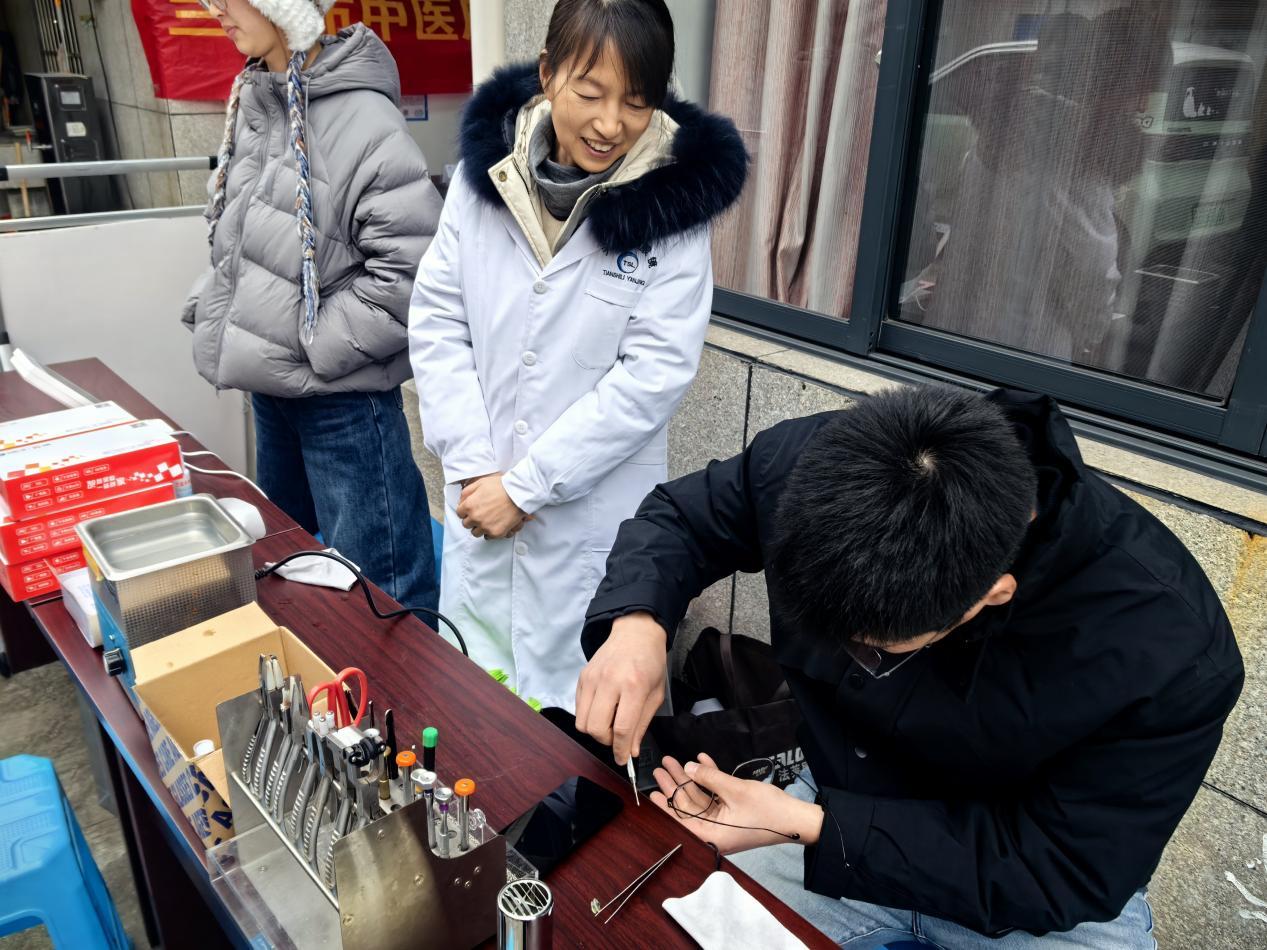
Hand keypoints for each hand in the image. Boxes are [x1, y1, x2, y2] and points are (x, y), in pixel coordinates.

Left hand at [457, 474, 527, 538]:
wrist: (518, 493)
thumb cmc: (501, 486)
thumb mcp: (480, 483)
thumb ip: (467, 492)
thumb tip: (461, 501)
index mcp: (469, 505)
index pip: (460, 513)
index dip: (466, 511)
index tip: (471, 510)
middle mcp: (475, 517)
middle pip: (466, 524)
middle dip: (472, 519)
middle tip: (481, 514)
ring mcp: (485, 526)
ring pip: (475, 533)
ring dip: (479, 527)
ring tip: (488, 521)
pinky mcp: (496, 533)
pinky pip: (488, 537)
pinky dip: (490, 532)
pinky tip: (495, 524)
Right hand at [574, 611, 666, 764]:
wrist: (635, 632)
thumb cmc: (651, 663)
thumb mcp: (656, 694)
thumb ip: (642, 724)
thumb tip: (630, 751)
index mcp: (633, 686)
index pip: (621, 728)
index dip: (620, 750)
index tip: (622, 760)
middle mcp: (609, 681)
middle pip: (596, 728)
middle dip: (606, 740)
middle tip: (618, 735)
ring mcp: (592, 678)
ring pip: (582, 722)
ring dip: (595, 730)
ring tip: (610, 722)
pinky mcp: (582, 677)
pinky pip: (578, 709)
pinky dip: (589, 716)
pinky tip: (603, 709)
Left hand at [650, 753, 822, 854]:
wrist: (797, 818)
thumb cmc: (768, 810)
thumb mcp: (735, 790)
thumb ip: (709, 779)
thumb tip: (688, 768)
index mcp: (713, 836)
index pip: (681, 822)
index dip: (666, 806)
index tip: (652, 793)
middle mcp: (716, 831)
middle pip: (689, 807)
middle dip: (676, 785)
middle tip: (662, 768)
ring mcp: (725, 821)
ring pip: (701, 798)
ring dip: (691, 778)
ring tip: (676, 760)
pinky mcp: (734, 811)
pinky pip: (716, 794)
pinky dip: (710, 778)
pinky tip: (702, 761)